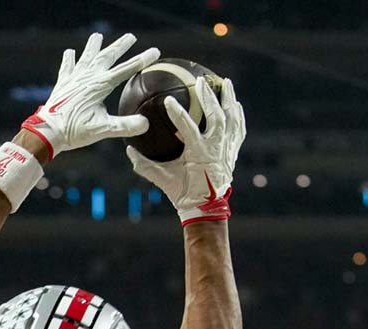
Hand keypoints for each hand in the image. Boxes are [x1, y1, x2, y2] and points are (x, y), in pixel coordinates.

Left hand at [21, 33, 159, 160]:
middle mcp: (88, 77)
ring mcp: (74, 79)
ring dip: (93, 47)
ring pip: (86, 57)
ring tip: (97, 36)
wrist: (47, 131)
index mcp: (100, 85)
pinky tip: (70, 53)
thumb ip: (124, 126)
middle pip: (107, 57)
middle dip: (120, 46)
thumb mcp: (102, 129)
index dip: (142, 60)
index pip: (126, 69)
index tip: (155, 51)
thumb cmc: (75, 131)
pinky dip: (69, 60)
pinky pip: (67, 68)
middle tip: (131, 36)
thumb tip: (145, 123)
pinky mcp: (63, 84)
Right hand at [126, 77, 245, 224]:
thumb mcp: (163, 179)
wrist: (207, 208)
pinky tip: (236, 104)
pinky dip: (238, 116)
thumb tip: (128, 150)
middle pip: (216, 117)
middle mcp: (215, 148)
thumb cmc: (184, 193)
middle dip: (209, 97)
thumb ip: (145, 165)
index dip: (178, 113)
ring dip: (229, 99)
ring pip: (232, 119)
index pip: (188, 128)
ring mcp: (227, 149)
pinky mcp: (233, 152)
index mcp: (198, 153)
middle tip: (202, 80)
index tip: (167, 100)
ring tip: (226, 82)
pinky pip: (239, 130)